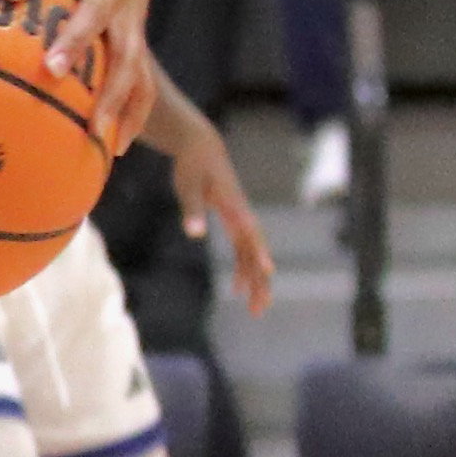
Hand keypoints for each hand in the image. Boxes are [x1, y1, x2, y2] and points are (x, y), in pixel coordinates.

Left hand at [0, 0, 155, 144]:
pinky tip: (114, 148)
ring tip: (94, 131)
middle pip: (98, 12)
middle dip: (79, 39)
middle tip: (54, 68)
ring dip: (115, 93)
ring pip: (130, 55)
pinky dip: (133, 113)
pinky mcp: (137, 39)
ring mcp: (129, 15)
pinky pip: (143, 81)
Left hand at [167, 115, 275, 316]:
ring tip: (256, 309)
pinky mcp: (234, 222)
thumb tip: (194, 234)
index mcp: (234, 207)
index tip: (268, 271)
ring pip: (253, 255)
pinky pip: (243, 250)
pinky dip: (243, 268)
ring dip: (255, 280)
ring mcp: (241, 220)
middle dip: (260, 280)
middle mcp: (243, 216)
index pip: (250, 233)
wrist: (201, 147)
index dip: (260, 252)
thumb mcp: (188, 185)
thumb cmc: (193, 166)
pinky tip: (237, 288)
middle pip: (257, 251)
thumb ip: (192, 210)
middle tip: (260, 307)